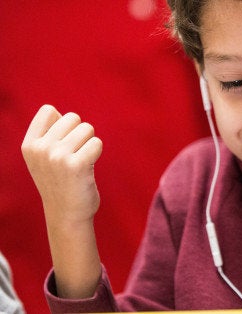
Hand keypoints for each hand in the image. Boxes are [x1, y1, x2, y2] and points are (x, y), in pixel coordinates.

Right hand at [21, 104, 102, 225]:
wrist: (67, 214)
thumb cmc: (60, 182)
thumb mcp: (43, 158)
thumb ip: (48, 135)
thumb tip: (56, 111)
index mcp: (29, 145)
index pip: (48, 110)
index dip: (63, 124)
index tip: (62, 144)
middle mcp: (40, 149)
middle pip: (72, 117)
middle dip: (80, 134)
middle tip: (74, 156)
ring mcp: (57, 156)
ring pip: (87, 129)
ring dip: (89, 144)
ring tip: (81, 162)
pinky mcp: (76, 164)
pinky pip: (97, 143)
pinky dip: (97, 153)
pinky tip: (88, 168)